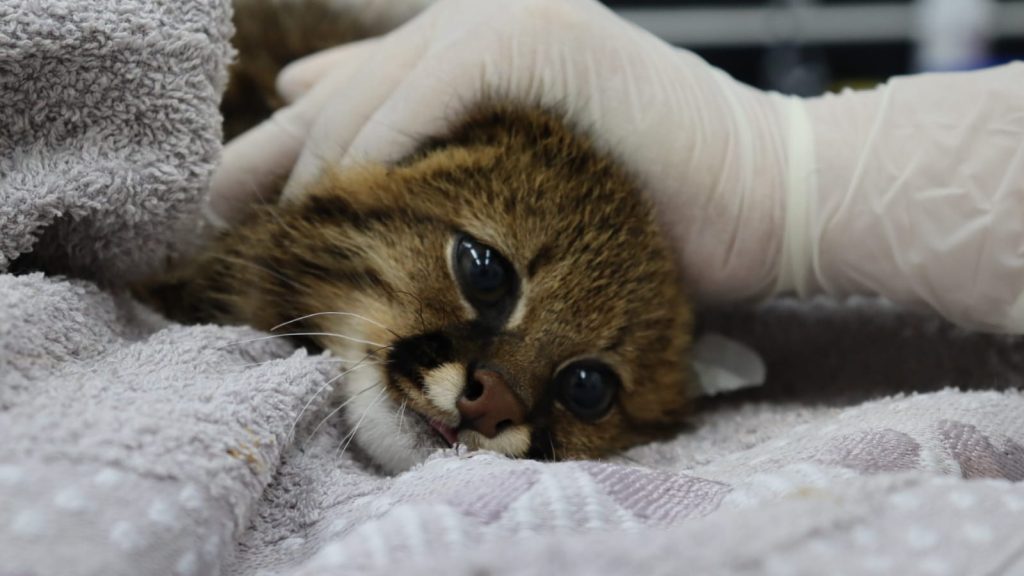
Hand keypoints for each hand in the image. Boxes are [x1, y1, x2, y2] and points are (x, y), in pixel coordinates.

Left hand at [209, 0, 797, 303]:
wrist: (764, 201)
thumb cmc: (656, 215)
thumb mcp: (532, 197)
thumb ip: (457, 184)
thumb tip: (379, 203)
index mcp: (485, 65)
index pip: (367, 93)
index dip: (296, 140)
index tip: (243, 193)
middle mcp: (491, 28)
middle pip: (355, 88)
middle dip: (276, 151)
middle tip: (212, 207)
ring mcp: (520, 21)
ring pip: (385, 83)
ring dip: (319, 152)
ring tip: (270, 216)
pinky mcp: (546, 34)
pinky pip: (436, 81)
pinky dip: (386, 132)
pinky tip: (342, 184)